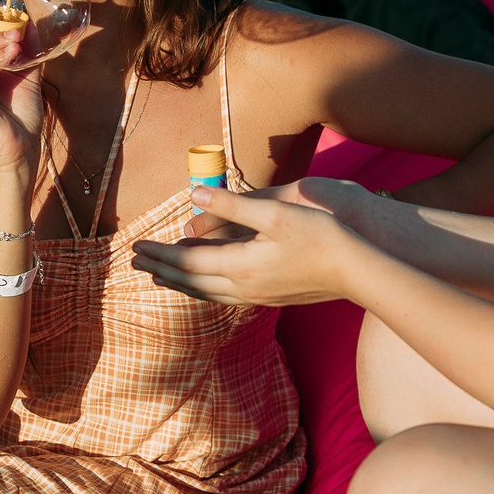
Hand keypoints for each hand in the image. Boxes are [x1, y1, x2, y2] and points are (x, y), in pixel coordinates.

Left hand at [130, 181, 366, 304]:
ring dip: (180, 283)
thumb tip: (193, 195)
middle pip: (191, 280)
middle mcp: (243, 287)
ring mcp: (257, 297)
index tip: (136, 247)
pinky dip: (204, 290)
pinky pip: (223, 297)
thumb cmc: (321, 236)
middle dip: (161, 270)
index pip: (187, 260)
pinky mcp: (270, 298)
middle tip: (135, 263)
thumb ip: (232, 205)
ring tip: (160, 277)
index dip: (160, 253)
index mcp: (240, 265)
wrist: (358, 271)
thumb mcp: (275, 213)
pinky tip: (205, 286)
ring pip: (206, 293)